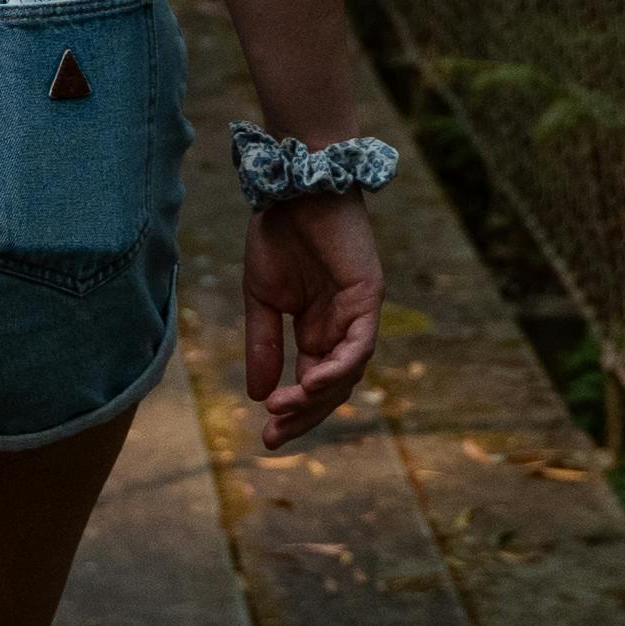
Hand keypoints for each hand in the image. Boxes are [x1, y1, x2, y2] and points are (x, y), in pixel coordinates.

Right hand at [240, 190, 381, 447]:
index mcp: (318, 329)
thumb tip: (256, 395)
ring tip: (284, 408)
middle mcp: (342, 328)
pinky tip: (311, 383)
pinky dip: (338, 368)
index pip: (312, 384)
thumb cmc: (280, 234)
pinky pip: (359, 345)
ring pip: (347, 373)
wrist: (295, 187)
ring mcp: (358, 314)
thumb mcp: (262, 300)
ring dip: (317, 396)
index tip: (265, 438)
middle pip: (332, 388)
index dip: (292, 413)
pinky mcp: (368, 297)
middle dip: (304, 416)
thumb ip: (263, 345)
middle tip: (273, 437)